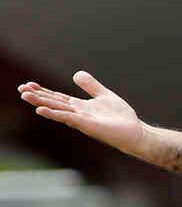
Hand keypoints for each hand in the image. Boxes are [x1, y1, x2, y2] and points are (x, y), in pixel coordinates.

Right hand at [18, 71, 145, 155]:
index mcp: (81, 107)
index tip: (28, 84)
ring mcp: (82, 120)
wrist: (135, 132)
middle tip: (21, 89)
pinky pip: (68, 118)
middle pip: (54, 103)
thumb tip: (76, 74)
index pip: (58, 98)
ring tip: (25, 96)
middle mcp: (78, 114)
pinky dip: (55, 113)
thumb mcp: (104, 96)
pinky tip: (42, 110)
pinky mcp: (88, 125)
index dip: (44, 91)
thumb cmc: (121, 118)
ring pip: (57, 110)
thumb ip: (91, 86)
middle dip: (38, 96)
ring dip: (41, 103)